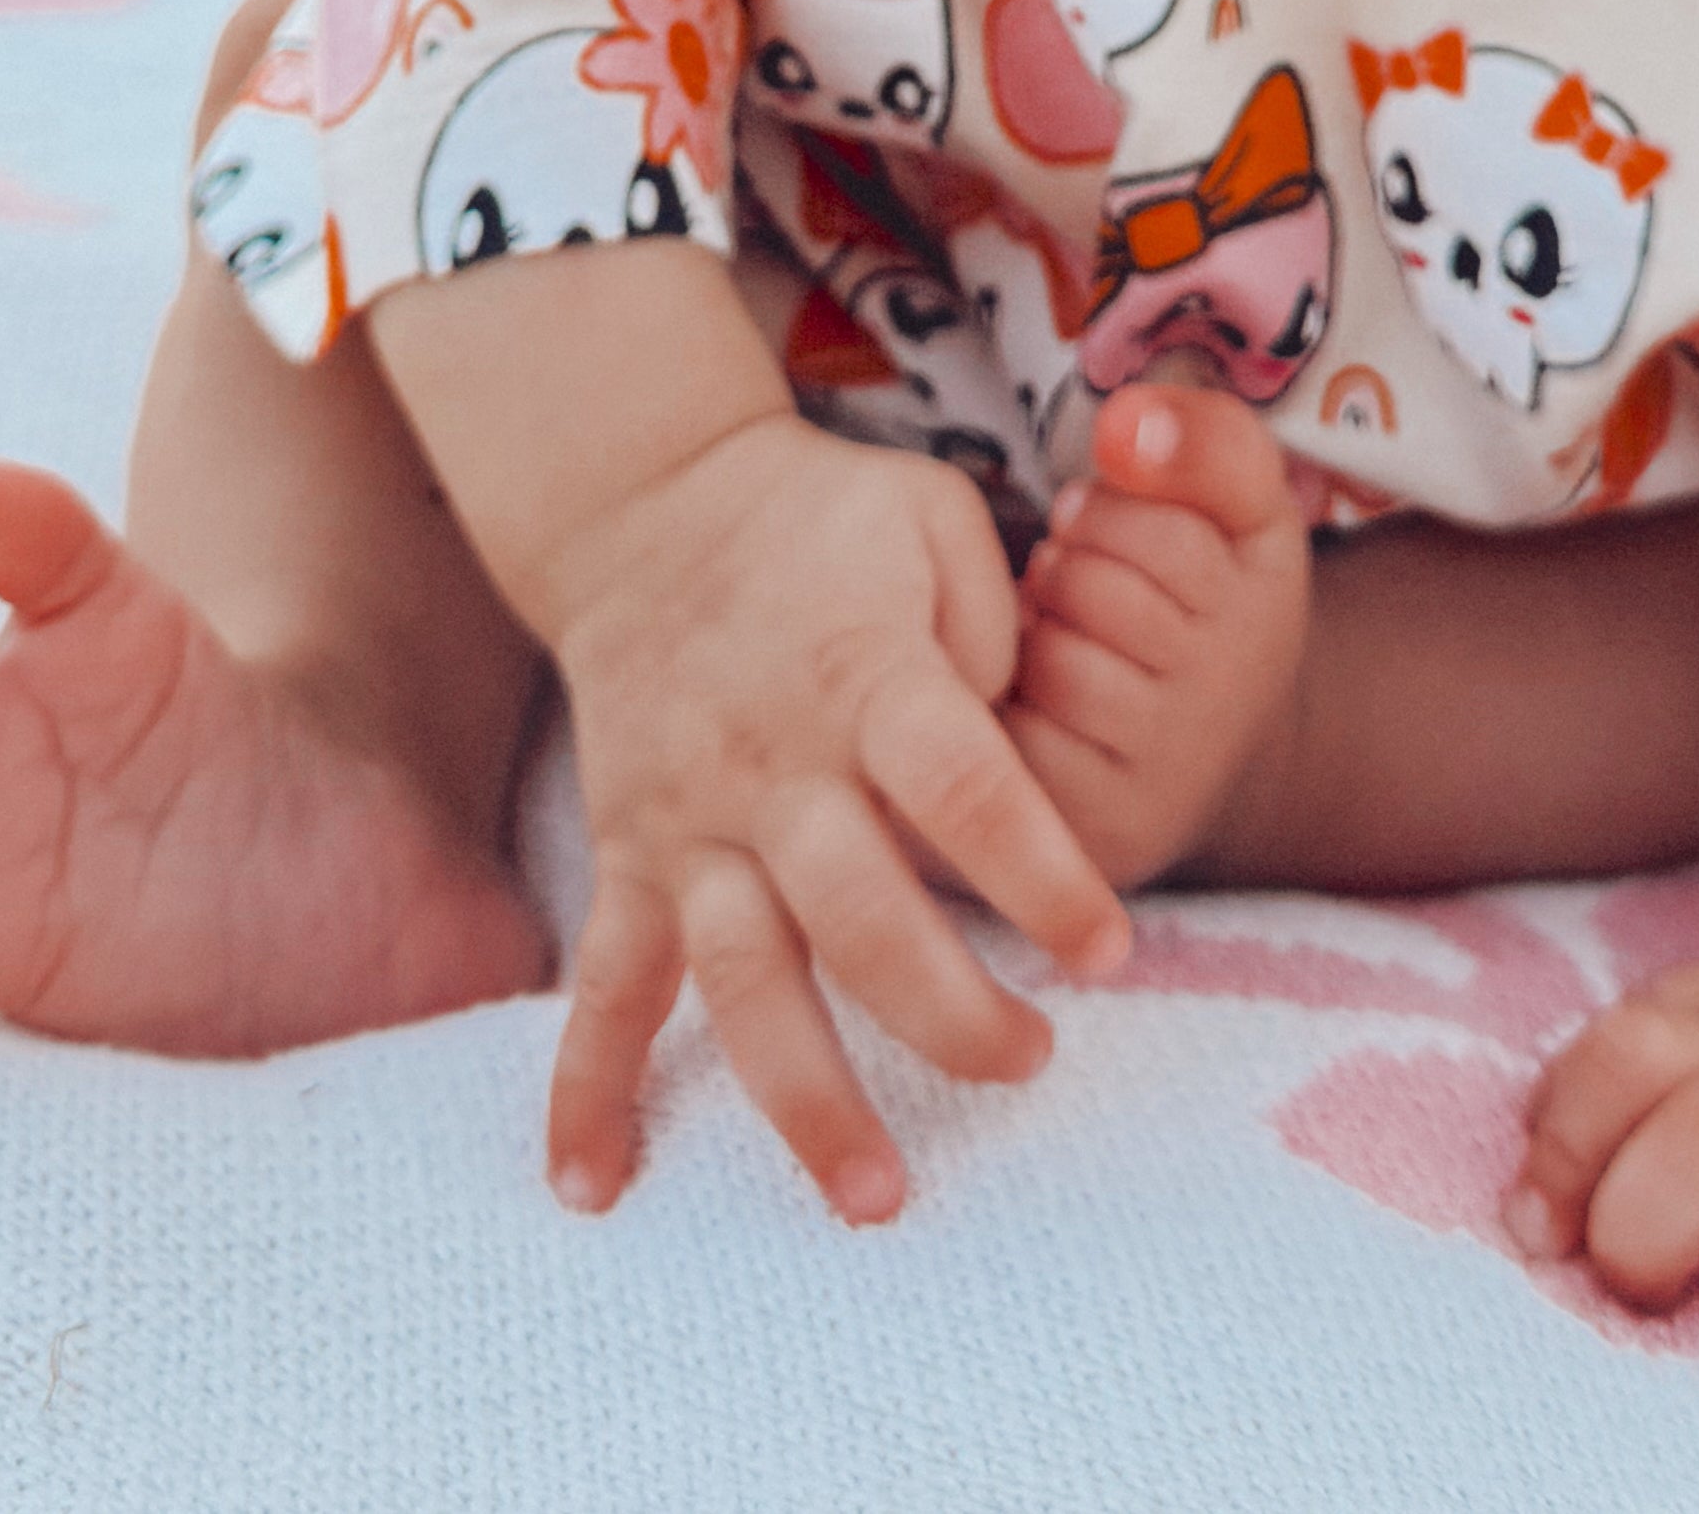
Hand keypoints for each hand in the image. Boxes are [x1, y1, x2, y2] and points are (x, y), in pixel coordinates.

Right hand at [534, 412, 1130, 1223]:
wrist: (650, 502)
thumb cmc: (824, 520)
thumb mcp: (933, 520)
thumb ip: (996, 624)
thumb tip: (1019, 734)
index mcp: (865, 676)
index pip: (963, 790)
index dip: (1042, 875)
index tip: (1109, 952)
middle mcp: (773, 766)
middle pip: (859, 916)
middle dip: (951, 1014)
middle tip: (1032, 1065)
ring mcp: (690, 822)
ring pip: (742, 980)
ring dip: (807, 1097)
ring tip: (877, 1195)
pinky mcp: (629, 857)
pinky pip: (600, 986)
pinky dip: (588, 1089)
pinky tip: (595, 1185)